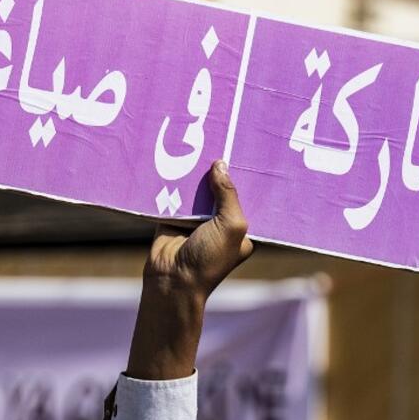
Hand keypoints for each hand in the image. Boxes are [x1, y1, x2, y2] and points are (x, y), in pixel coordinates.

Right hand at [126, 160, 253, 379]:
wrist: (172, 280)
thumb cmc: (210, 259)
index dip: (245, 178)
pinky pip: (175, 194)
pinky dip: (175, 180)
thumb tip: (220, 164)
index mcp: (239, 229)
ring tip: (201, 142)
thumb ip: (228, 194)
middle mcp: (218, 223)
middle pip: (219, 190)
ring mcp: (195, 220)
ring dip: (196, 173)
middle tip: (223, 139)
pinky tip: (177, 158)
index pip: (245, 199)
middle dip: (220, 171)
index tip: (246, 152)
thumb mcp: (230, 225)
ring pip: (197, 190)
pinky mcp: (173, 217)